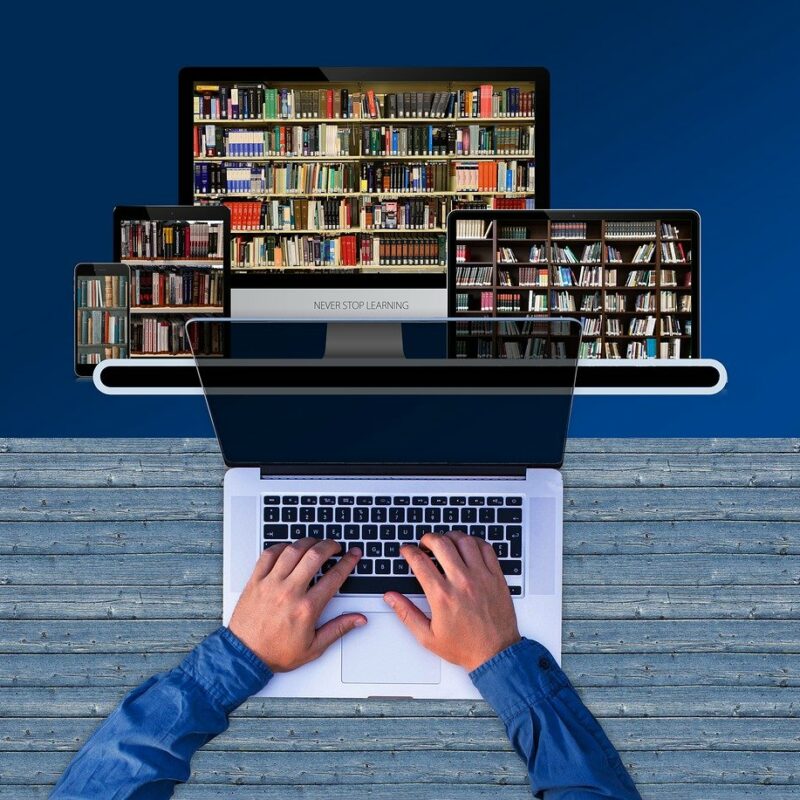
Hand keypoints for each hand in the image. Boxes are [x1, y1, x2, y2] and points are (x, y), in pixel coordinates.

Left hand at [228, 538, 365, 671]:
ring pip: (292, 550)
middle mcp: (289, 592)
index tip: (353, 554)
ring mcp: (271, 584)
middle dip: (330, 545)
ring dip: (307, 542)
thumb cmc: (276, 652)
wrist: (245, 656)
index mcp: (306, 608)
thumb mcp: (313, 648)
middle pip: (314, 556)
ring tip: (315, 543)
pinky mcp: (255, 581)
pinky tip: (288, 548)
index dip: (348, 562)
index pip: (334, 577)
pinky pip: (268, 554)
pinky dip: (280, 546)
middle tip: (335, 545)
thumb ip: (338, 629)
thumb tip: (358, 619)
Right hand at [384, 531, 519, 671]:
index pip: (419, 561)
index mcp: (442, 596)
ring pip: (464, 541)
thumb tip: (391, 597)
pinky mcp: (496, 577)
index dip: (408, 551)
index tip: (406, 551)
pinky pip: (485, 548)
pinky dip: (474, 542)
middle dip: (427, 538)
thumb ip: (406, 613)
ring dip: (450, 537)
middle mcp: (462, 582)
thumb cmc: (464, 647)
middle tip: (424, 544)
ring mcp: (481, 577)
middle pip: (441, 544)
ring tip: (445, 542)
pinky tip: (467, 547)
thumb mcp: (428, 636)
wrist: (495, 654)